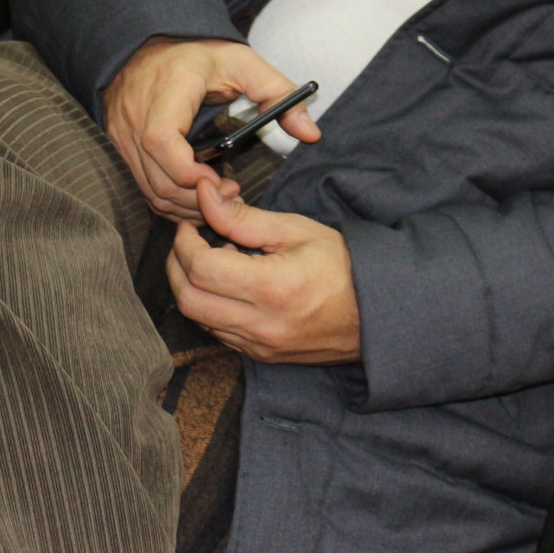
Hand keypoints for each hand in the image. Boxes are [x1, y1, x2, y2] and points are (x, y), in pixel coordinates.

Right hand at [101, 36, 319, 221]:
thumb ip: (278, 94)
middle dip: (195, 198)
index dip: (188, 172)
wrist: (150, 42)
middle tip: (231, 194)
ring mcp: (121, 131)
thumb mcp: (242, 63)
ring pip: (148, 188)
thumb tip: (311, 133)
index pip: (161, 140)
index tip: (220, 180)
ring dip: (182, 204)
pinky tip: (196, 193)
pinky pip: (141, 185)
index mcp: (167, 89)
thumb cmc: (198, 54)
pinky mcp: (119, 144)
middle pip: (156, 176)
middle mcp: (136, 113)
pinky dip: (168, 198)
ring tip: (218, 197)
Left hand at [166, 179, 360, 364]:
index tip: (190, 223)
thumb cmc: (341, 265)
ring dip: (191, 288)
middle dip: (176, 266)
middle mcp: (261, 325)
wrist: (378, 312)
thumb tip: (205, 195)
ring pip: (199, 320)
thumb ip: (242, 216)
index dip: (184, 242)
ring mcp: (261, 346)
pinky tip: (228, 286)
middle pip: (188, 300)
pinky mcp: (262, 357)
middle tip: (187, 241)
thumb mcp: (294, 229)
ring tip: (212, 260)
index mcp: (271, 288)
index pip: (201, 268)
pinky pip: (218, 334)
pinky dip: (210, 308)